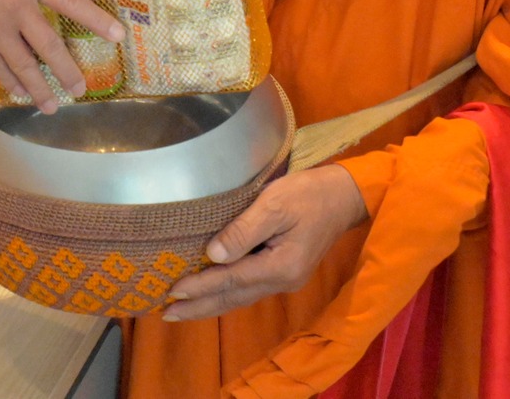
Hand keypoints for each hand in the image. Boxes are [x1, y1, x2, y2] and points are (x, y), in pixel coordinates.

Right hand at [0, 0, 124, 111]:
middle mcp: (15, 4)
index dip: (95, 19)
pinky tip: (20, 92)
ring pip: (25, 64)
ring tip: (52, 105)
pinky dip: (11, 82)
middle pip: (50, 44)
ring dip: (40, 87)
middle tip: (81, 88)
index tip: (117, 36)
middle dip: (68, 70)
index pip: (68, 1)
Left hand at [161, 166, 368, 321]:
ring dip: (210, 305)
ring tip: (181, 311)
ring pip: (240, 297)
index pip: (231, 279)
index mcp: (281, 266)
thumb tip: (214, 255)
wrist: (343, 197)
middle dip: (199, 307)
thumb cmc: (308, 195)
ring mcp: (285, 280)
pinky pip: (248, 289)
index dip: (201, 286)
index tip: (172, 292)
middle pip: (233, 298)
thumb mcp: (274, 204)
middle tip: (166, 314)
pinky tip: (211, 295)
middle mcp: (282, 281)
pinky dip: (225, 294)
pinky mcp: (284, 272)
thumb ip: (244, 230)